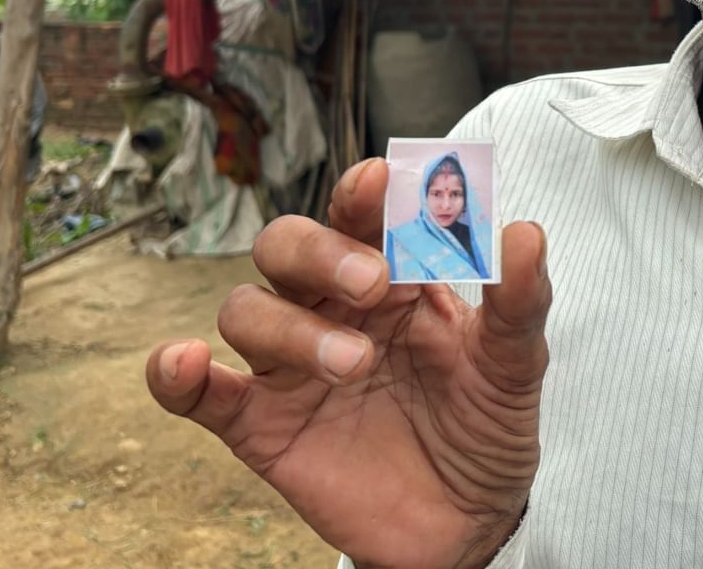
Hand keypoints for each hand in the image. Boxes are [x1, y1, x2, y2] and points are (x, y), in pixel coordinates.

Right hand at [145, 157, 551, 568]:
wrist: (467, 524)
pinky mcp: (260, 426)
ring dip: (289, 326)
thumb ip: (519, 301)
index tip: (381, 180)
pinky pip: (200, 394)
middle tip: (373, 285)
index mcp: (391, 276)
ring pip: (246, 310)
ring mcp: (290, 365)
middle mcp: (330, 307)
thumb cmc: (484, 425)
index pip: (360, 213)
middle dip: (319, 251)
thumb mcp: (515, 365)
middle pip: (286, 245)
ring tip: (354, 365)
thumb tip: (525, 231)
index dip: (362, 191)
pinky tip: (187, 363)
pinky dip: (177, 373)